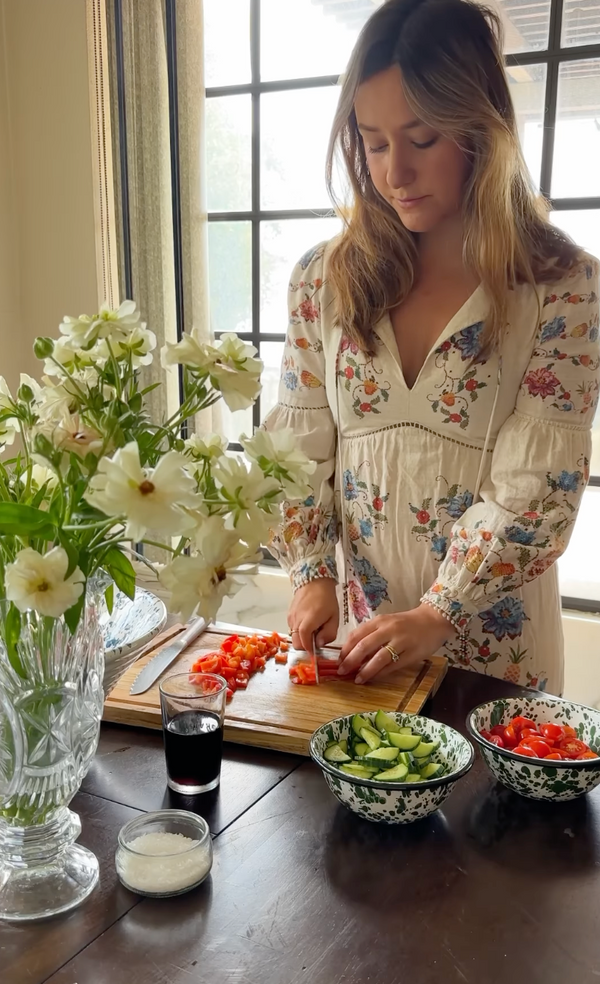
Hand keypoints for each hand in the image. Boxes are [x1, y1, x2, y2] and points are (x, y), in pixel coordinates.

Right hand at [287, 578, 338, 655]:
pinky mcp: (289, 615)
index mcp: (308, 621)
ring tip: (314, 629)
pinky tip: (308, 623)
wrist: (314, 582)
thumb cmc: (327, 599)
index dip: (309, 650)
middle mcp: (296, 620)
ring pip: (294, 636)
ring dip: (302, 638)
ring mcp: (291, 617)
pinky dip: (299, 631)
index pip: (304, 642)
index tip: (316, 652)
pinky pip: (292, 628)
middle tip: (316, 640)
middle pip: (296, 643)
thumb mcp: (334, 617)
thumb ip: (329, 633)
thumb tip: (320, 644)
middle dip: (305, 646)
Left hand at [338, 604, 455, 684]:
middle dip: (350, 661)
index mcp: (380, 621)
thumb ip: (372, 635)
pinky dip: (381, 674)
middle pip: (364, 646)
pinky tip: (373, 679)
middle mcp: (389, 630)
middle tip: (342, 672)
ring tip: (357, 679)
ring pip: (378, 658)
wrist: (433, 620)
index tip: (338, 661)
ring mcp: (401, 642)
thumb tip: (352, 653)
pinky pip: (393, 666)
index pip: (356, 635)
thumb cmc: (407, 623)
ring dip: (365, 671)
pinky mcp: (412, 654)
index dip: (345, 649)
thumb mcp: (387, 623)